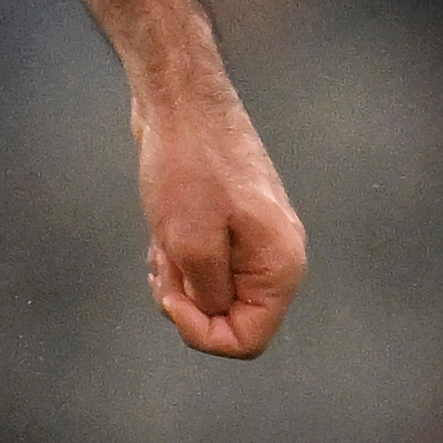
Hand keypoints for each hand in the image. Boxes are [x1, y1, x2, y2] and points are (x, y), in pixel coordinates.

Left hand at [136, 88, 302, 358]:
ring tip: (162, 241)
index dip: (202, 332)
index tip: (174, 297)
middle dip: (188, 302)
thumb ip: (208, 295)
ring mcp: (254, 239)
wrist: (181, 102)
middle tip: (166, 263)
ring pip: (212, 292)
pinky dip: (178, 259)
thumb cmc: (188, 166)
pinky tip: (161, 232)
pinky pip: (204, 265)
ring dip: (178, 279)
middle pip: (230, 318)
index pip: (248, 340)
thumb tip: (215, 313)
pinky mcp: (231, 223)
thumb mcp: (190, 244)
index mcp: (280, 266)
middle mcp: (276, 256)